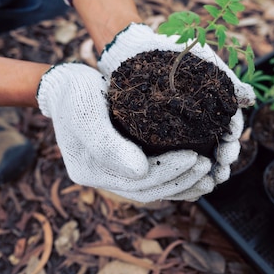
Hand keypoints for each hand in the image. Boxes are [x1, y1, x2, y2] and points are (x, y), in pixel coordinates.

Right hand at [37, 63, 217, 202]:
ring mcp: (110, 171)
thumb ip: (108, 144)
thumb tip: (140, 172)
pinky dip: (173, 178)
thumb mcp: (87, 112)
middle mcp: (100, 177)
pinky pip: (150, 178)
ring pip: (151, 188)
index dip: (168, 173)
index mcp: (89, 171)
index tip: (195, 158)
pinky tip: (195, 174)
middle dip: (180, 181)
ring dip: (181, 185)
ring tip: (209, 178)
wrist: (64, 84)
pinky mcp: (121, 161)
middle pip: (146, 190)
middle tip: (208, 168)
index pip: (136, 182)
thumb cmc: (74, 93)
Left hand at [97, 23, 255, 185]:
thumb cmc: (170, 50)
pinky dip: (184, 170)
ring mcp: (183, 127)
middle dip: (225, 158)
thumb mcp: (199, 62)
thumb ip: (225, 80)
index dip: (233, 137)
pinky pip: (176, 156)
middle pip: (220, 143)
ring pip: (202, 153)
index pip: (231, 124)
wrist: (134, 48)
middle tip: (221, 169)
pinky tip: (185, 182)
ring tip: (210, 179)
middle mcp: (202, 117)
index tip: (229, 145)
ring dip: (209, 168)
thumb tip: (250, 99)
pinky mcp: (162, 134)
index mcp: (214, 102)